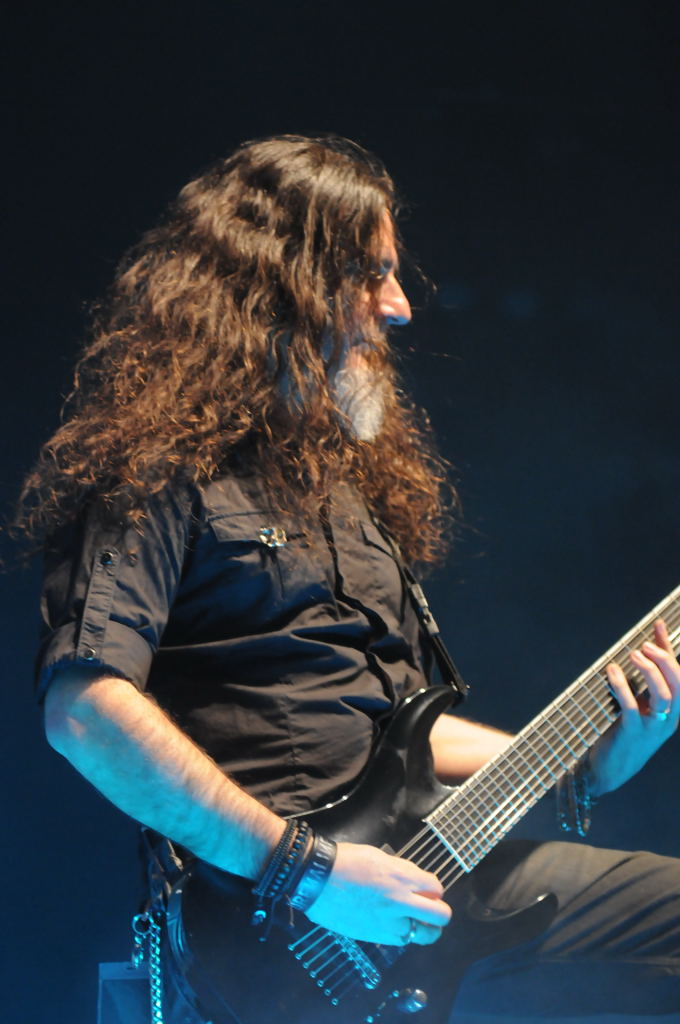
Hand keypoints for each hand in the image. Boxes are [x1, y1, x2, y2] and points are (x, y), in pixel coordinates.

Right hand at [304, 841, 451, 945]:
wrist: (317, 879)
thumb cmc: (346, 860)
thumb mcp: (379, 856)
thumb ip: (401, 870)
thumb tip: (414, 880)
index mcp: (402, 877)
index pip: (436, 889)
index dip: (432, 889)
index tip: (425, 889)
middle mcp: (401, 901)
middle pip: (440, 916)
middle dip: (439, 913)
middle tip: (428, 909)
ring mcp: (390, 922)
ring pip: (425, 935)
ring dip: (424, 928)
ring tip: (414, 921)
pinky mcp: (376, 936)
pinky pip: (401, 940)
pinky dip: (402, 934)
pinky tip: (393, 924)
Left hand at [589, 619, 678, 795]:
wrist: (611, 768)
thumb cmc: (627, 731)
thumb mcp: (641, 702)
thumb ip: (647, 676)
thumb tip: (649, 644)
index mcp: (673, 710)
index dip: (668, 648)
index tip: (657, 625)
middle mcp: (669, 719)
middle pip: (679, 685)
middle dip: (665, 660)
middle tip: (644, 646)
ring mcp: (653, 727)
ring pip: (663, 696)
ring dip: (649, 672)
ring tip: (633, 656)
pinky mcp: (633, 733)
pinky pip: (633, 707)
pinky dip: (623, 687)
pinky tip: (612, 672)